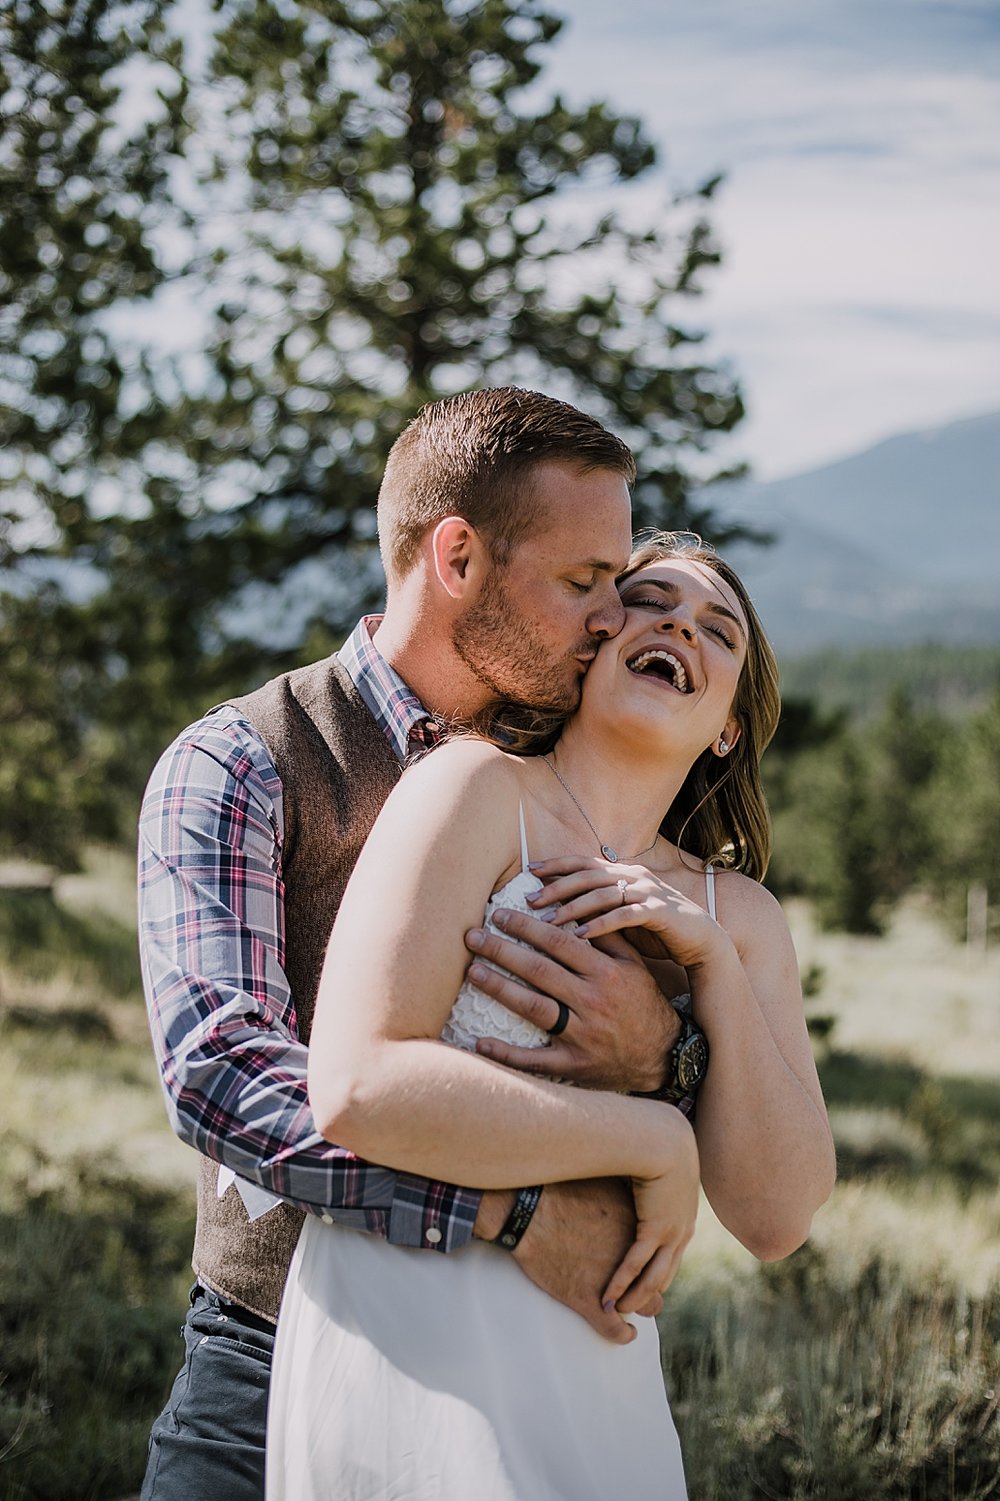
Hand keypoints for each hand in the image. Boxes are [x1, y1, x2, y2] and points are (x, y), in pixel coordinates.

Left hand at [465, 907, 679, 1092]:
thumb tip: (574, 907)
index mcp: (606, 973)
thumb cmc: (642, 1003)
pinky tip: (480, 1044)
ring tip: (473, 971)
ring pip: (533, 1008)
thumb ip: (606, 936)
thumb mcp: (633, 966)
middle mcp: (593, 1002)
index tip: (499, 915)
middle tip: (472, 936)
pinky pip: (535, 1060)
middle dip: (502, 950)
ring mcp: (582, 1035)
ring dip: (499, 988)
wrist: (663, 1055)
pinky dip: (506, 1054)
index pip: (558, 942)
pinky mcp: (573, 1065)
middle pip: (538, 970)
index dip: (526, 927)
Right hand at [509, 1178, 663, 1343]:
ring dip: (640, 1306)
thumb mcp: (602, 1181)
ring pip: (646, 1305)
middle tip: (640, 1281)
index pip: (660, 1248)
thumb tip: (632, 1186)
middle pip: (659, 1277)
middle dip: (650, 1281)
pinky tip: (625, 1334)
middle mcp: (632, 1256)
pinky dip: (622, 1334)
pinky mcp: (589, 1301)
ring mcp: (614, 1281)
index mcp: (637, 1227)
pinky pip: (616, 1329)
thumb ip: (623, 1191)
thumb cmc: (558, 1189)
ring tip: (633, 1306)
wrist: (527, 1210)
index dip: (650, 1254)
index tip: (642, 1255)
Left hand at [527, 855, 728, 970]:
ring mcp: (648, 892)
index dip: (557, 864)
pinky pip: (624, 916)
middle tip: (530, 899)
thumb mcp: (623, 914)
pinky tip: (580, 936)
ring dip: (573, 907)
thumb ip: (599, 906)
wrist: (702, 941)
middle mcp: (635, 876)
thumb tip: (560, 906)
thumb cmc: (658, 929)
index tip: (529, 870)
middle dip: (556, 886)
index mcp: (625, 872)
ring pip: (602, 894)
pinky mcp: (658, 912)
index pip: (584, 862)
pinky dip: (600, 924)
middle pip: (588, 875)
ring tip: (548, 921)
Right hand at [603, 1110, 699, 1311]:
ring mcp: (671, 1231)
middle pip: (666, 1270)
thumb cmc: (653, 1140)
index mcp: (683, 1213)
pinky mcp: (655, 1229)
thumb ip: (644, 1174)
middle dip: (647, 1290)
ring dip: (633, 1295)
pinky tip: (608, 1298)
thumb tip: (633, 1170)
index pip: (671, 1251)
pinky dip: (621, 1283)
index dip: (658, 1269)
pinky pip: (635, 1264)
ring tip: (616, 1310)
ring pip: (653, 1275)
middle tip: (629, 1307)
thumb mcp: (653, 1162)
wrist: (663, 1134)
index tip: (644, 1283)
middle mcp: (682, 1228)